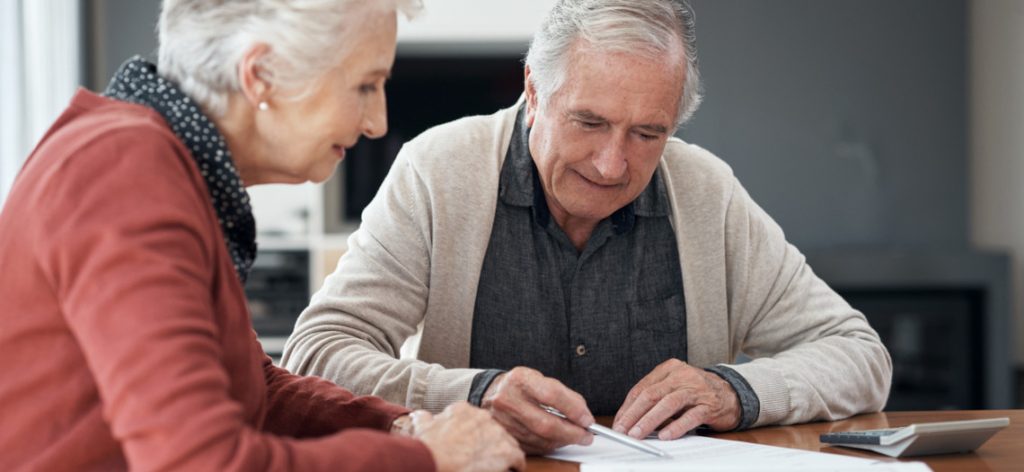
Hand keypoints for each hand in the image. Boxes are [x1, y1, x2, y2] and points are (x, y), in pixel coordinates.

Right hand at [413, 402, 524, 471]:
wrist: (436, 459)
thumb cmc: (428, 447)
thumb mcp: (422, 427)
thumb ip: (424, 419)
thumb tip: (420, 416)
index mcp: (464, 410)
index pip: (475, 420)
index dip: (473, 435)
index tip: (470, 445)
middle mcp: (484, 417)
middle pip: (493, 431)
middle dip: (489, 444)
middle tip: (482, 459)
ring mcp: (497, 433)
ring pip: (507, 443)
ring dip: (503, 455)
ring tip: (495, 467)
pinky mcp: (507, 451)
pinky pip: (518, 459)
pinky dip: (515, 467)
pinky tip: (510, 471)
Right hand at [481, 366, 594, 453]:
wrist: (490, 394)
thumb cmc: (520, 386)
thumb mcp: (539, 379)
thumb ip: (563, 394)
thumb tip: (583, 415)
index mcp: (520, 380)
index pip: (552, 395)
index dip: (574, 409)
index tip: (588, 419)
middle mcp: (508, 400)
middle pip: (546, 424)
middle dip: (572, 433)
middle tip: (586, 436)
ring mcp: (504, 421)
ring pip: (541, 439)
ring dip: (562, 441)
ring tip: (574, 437)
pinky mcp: (505, 437)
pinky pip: (533, 447)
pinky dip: (549, 446)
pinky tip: (557, 440)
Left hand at [613, 359, 739, 439]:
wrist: (732, 393)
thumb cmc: (697, 392)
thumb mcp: (674, 388)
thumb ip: (655, 398)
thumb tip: (630, 419)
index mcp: (669, 368)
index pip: (642, 388)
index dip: (628, 407)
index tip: (618, 422)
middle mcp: (682, 375)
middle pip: (651, 394)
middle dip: (634, 414)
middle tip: (623, 430)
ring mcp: (696, 389)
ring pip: (668, 404)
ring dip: (649, 421)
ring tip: (637, 434)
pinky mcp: (709, 405)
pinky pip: (690, 416)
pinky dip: (676, 426)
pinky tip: (665, 435)